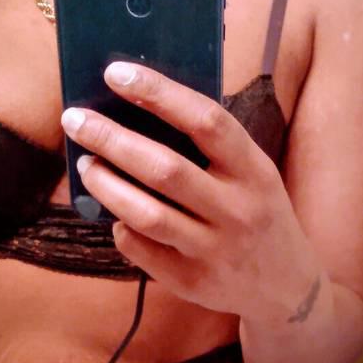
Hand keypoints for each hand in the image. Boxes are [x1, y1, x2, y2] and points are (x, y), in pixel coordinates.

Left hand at [60, 62, 322, 324]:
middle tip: (75, 119)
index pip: (206, 121)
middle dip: (111, 139)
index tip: (117, 74)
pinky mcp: (194, 282)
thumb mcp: (254, 173)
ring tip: (85, 165)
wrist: (288, 287)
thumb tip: (143, 103)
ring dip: (106, 185)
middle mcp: (238, 209)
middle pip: (165, 168)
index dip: (160, 94)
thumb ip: (212, 146)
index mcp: (254, 170)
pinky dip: (120, 227)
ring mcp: (215, 249)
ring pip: (146, 214)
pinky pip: (141, 250)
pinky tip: (114, 213)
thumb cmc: (258, 212)